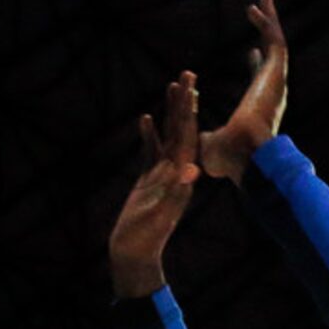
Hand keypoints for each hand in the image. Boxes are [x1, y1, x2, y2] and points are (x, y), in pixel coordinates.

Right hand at [109, 74, 200, 298]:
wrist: (135, 254)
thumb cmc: (146, 237)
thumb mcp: (162, 213)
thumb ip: (175, 192)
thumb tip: (191, 170)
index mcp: (181, 177)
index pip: (188, 137)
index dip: (190, 111)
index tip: (193, 86)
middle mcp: (175, 173)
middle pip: (182, 131)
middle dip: (185, 103)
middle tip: (188, 74)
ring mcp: (161, 176)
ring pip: (167, 137)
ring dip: (170, 113)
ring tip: (171, 86)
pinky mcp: (148, 181)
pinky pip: (150, 153)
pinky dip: (149, 135)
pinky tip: (144, 118)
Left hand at [199, 0, 287, 183]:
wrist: (246, 156)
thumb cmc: (230, 159)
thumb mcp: (211, 145)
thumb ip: (206, 137)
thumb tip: (200, 141)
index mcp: (259, 109)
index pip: (259, 84)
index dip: (255, 66)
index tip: (251, 53)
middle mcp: (271, 95)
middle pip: (271, 59)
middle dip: (266, 37)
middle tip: (260, 17)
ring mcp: (275, 85)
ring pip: (276, 46)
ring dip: (270, 23)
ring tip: (263, 1)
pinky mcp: (276, 76)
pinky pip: (276, 42)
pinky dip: (269, 23)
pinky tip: (258, 6)